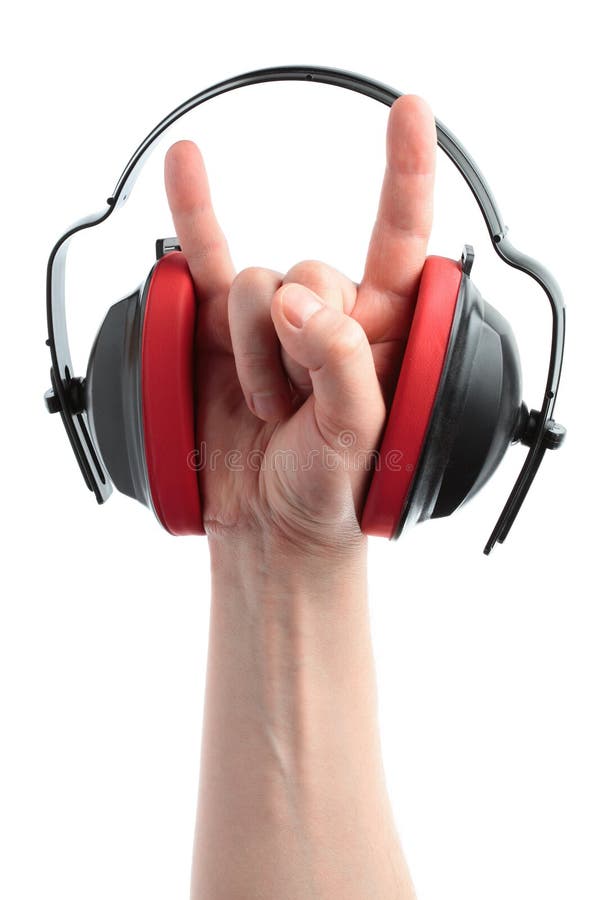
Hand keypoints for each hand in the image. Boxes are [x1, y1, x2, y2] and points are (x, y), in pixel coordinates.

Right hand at [164, 96, 435, 555]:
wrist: (269, 527)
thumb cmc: (331, 487)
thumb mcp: (358, 435)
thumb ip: (343, 362)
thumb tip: (298, 301)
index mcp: (385, 330)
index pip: (400, 239)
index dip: (407, 176)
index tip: (409, 113)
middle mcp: (329, 313)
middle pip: (310, 269)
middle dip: (295, 344)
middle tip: (296, 406)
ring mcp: (270, 320)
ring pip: (256, 283)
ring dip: (253, 355)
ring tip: (264, 407)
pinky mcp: (219, 328)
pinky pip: (205, 263)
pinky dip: (195, 214)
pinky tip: (188, 167)